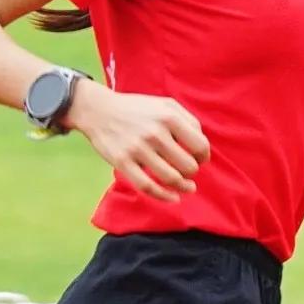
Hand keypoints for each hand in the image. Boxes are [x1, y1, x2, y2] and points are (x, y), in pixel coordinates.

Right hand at [69, 84, 207, 200]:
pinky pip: (147, 186)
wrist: (99, 110)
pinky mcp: (122, 162)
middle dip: (192, 172)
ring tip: (187, 187)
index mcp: (169, 117)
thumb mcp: (166, 105)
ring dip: (183, 187)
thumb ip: (189, 121)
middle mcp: (155, 133)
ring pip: (170, 178)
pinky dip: (164, 196)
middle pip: (187, 166)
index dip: (204, 157)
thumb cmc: (138, 109)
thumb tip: (202, 147)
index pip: (200, 145)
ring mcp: (138, 149)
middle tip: (189, 172)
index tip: (200, 160)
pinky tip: (174, 198)